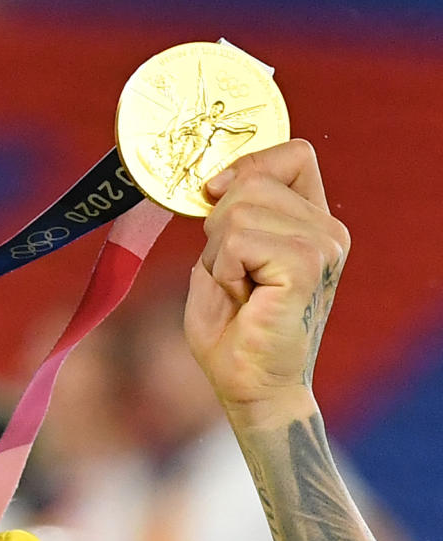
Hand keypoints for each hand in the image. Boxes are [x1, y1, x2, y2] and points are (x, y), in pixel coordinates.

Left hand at [184, 139, 350, 427]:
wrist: (247, 386)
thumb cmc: (233, 330)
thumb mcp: (220, 258)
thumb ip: (227, 215)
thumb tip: (215, 181)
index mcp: (312, 221)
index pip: (292, 154)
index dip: (248, 166)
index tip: (215, 197)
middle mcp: (327, 229)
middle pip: (253, 180)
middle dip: (218, 226)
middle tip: (232, 274)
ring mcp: (323, 245)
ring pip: (238, 210)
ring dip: (219, 254)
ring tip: (239, 289)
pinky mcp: (307, 266)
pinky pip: (238, 239)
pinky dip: (224, 269)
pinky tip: (242, 297)